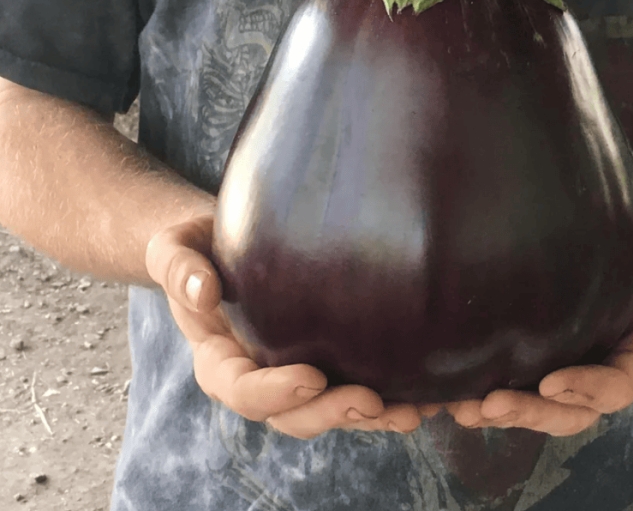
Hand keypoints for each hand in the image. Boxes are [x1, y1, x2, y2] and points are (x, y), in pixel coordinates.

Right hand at [145, 214, 420, 438]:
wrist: (222, 246)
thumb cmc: (196, 248)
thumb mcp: (174, 249)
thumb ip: (179, 268)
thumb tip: (202, 291)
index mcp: (219, 362)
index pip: (242, 389)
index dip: (274, 392)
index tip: (311, 378)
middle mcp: (259, 379)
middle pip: (292, 414)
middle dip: (331, 413)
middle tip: (371, 402)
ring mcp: (293, 374)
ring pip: (330, 411)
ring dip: (370, 417)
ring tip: (411, 412)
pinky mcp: (325, 361)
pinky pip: (354, 388)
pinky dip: (387, 397)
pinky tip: (425, 394)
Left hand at [421, 196, 632, 434]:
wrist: (619, 231)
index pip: (623, 382)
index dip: (590, 389)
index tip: (552, 383)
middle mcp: (605, 368)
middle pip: (574, 410)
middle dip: (533, 414)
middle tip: (491, 406)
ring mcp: (571, 367)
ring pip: (540, 408)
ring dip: (503, 412)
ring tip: (464, 408)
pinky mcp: (540, 357)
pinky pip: (516, 384)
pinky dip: (485, 394)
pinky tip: (450, 394)